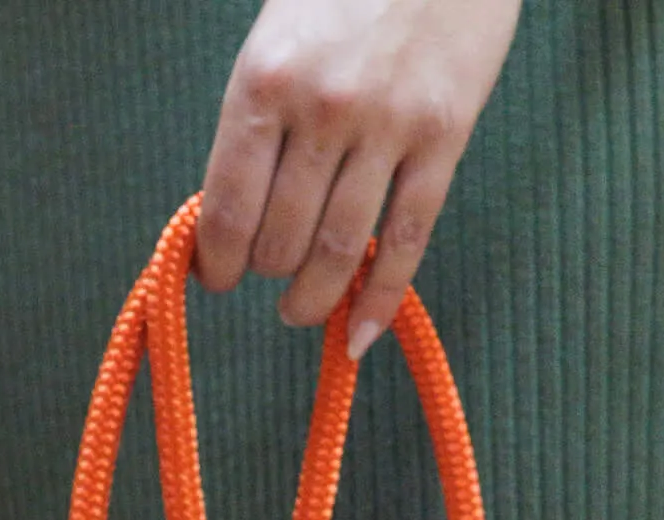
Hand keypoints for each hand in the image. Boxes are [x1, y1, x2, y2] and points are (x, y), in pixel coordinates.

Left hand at [197, 0, 520, 356]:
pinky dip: (379, 298)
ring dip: (312, 297)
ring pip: (338, 251)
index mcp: (263, 85)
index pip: (227, 213)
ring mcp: (388, 125)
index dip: (218, 264)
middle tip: (269, 272)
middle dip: (267, 271)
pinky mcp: (446, 134)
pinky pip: (408, 239)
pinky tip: (358, 336)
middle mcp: (323, 110)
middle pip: (280, 241)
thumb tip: (226, 220)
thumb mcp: (276, 39)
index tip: (218, 277)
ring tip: (300, 307)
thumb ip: (253, 126)